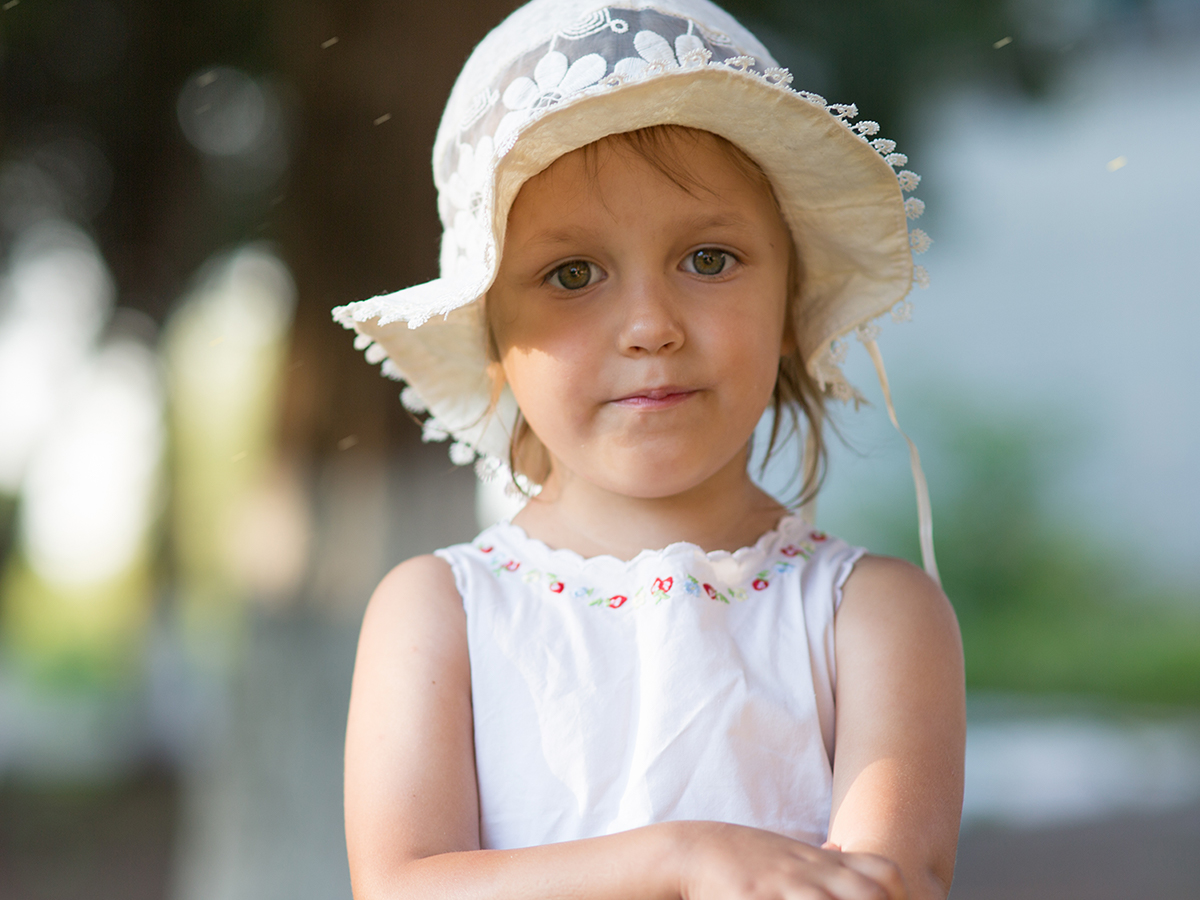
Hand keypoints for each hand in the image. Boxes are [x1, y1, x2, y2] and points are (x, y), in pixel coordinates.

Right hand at [677, 822, 907, 899]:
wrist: (695, 850)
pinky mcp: (755, 898)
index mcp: (823, 862)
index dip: (900, 896)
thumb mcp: (788, 852)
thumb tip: (839, 851)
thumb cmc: (745, 856)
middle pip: (873, 893)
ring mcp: (784, 886)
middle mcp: (811, 871)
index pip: (886, 872)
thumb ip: (820, 859)